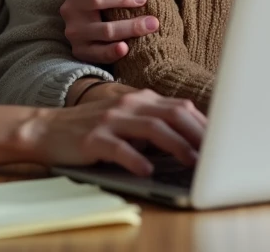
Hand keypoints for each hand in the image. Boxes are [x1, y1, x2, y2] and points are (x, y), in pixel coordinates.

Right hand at [22, 85, 206, 175]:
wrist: (47, 129)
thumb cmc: (93, 128)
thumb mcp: (126, 119)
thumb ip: (153, 123)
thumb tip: (191, 141)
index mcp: (141, 99)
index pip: (181, 107)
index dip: (204, 124)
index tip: (222, 141)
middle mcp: (129, 104)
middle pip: (173, 114)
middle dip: (198, 134)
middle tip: (215, 153)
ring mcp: (111, 119)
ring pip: (152, 128)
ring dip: (177, 145)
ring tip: (192, 162)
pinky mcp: (93, 138)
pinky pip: (119, 148)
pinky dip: (136, 160)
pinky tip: (147, 171)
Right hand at [60, 0, 159, 63]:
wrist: (79, 22)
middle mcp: (72, 14)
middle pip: (104, 21)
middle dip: (131, 21)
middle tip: (154, 21)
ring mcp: (75, 35)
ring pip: (104, 37)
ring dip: (128, 33)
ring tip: (150, 30)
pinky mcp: (80, 52)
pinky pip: (97, 54)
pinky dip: (111, 53)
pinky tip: (126, 49)